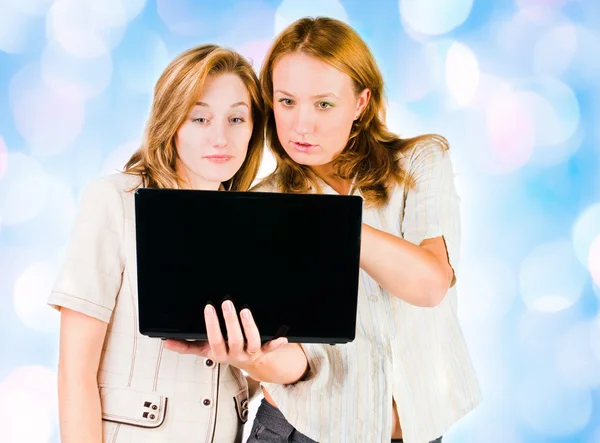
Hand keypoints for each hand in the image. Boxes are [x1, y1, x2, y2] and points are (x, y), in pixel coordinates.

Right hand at [163, 300, 287, 372]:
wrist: (248, 364)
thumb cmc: (225, 352)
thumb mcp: (205, 351)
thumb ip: (186, 346)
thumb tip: (166, 342)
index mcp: (220, 354)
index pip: (215, 341)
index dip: (212, 326)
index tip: (209, 308)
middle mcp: (237, 354)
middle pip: (234, 340)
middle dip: (231, 322)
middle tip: (227, 303)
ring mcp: (251, 353)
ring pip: (252, 342)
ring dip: (250, 326)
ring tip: (245, 310)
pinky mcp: (265, 350)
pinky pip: (271, 348)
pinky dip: (276, 343)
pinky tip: (281, 336)